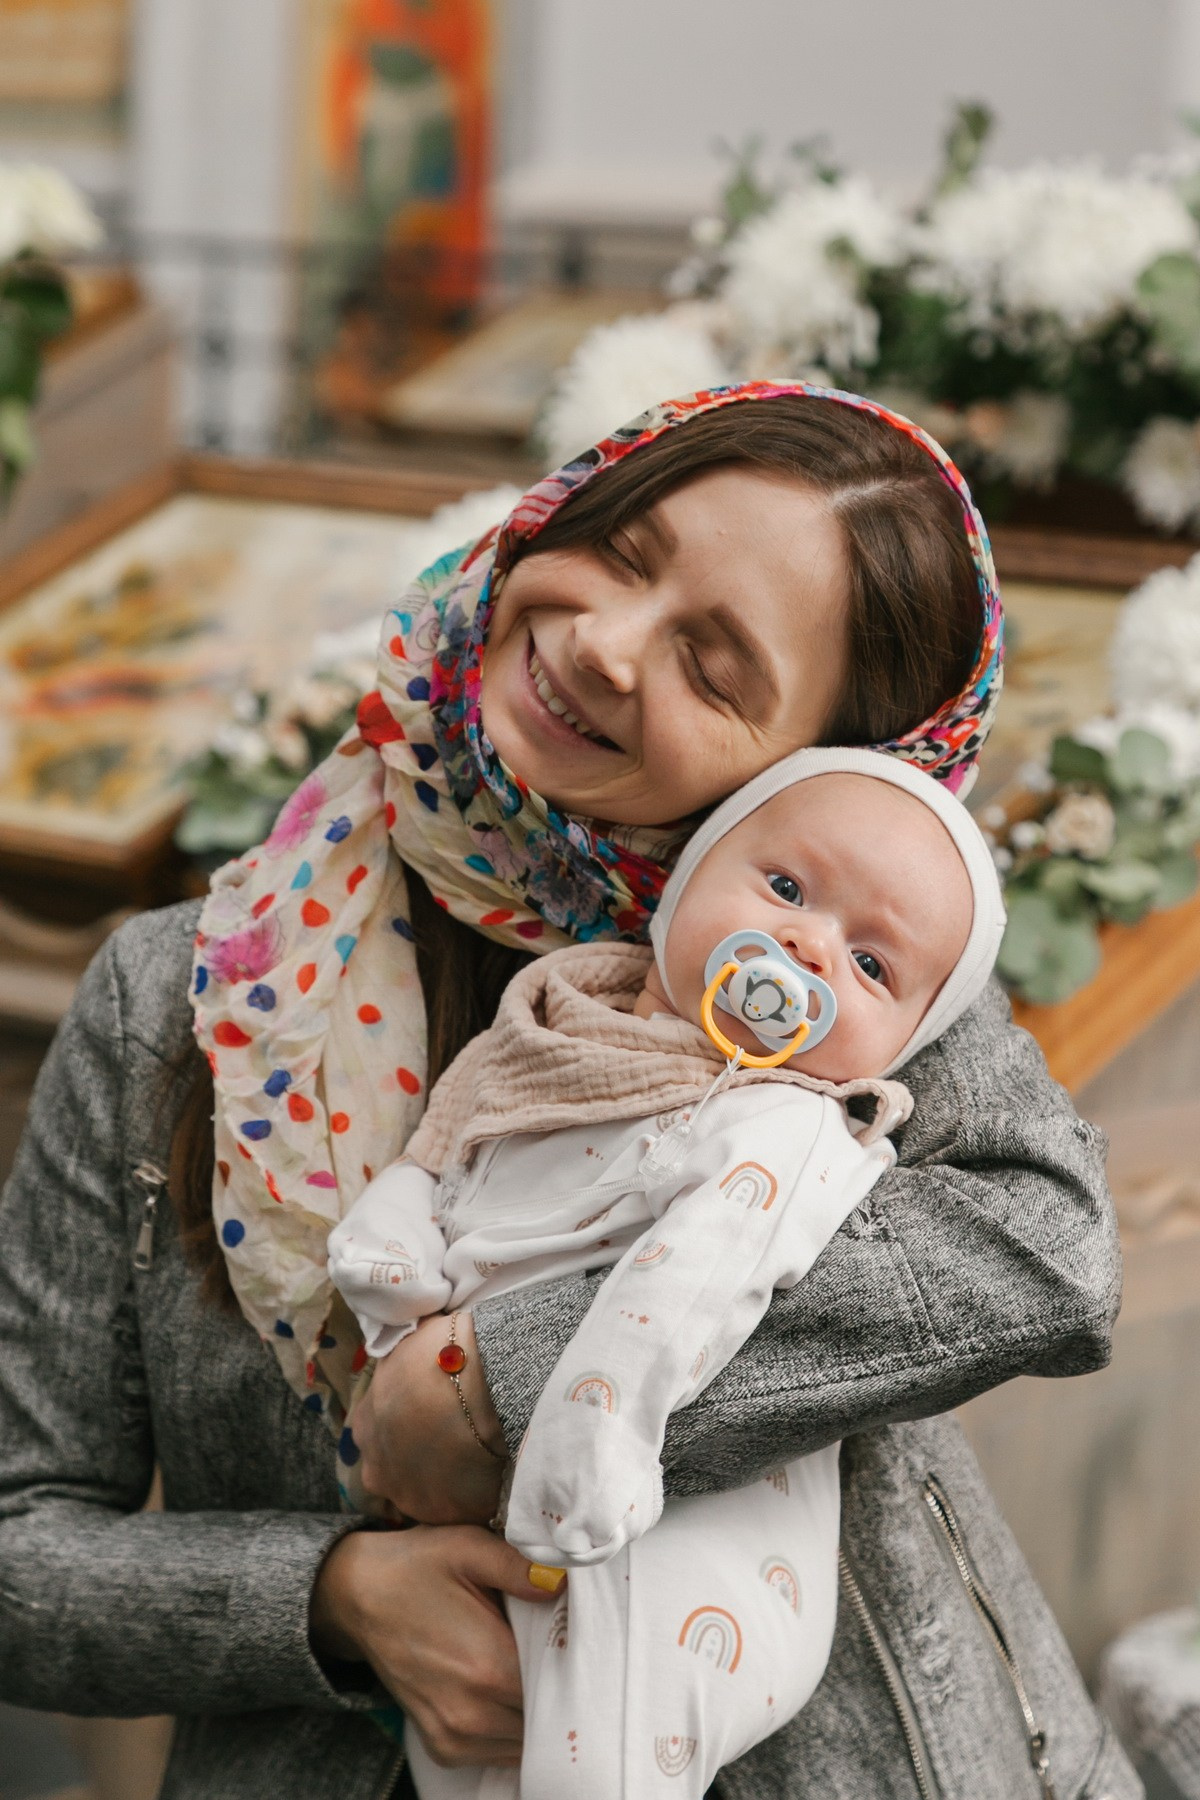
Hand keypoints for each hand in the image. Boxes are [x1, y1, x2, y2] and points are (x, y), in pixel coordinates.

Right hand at [310, 1524, 563, 1766]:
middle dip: (560, 1687)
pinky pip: (499, 1752)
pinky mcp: (443, 1746)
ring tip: (533, 1667)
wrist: (355, 1596)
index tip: (582, 1638)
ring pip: (526, 1741)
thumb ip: (521, 1566)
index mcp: (488, 1666)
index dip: (578, 1662)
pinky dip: (513, 1728)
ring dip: (537, 1711)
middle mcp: (473, 1713)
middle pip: (547, 1717)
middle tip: (562, 1650)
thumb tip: (565, 1582)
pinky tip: (509, 1690)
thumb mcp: (468, 1546)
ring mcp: (455, 1736)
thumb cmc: (415, 1565)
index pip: (562, 1686)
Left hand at [353, 1313, 506, 1523]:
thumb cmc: (441, 1354)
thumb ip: (406, 1361)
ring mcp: (412, 1498)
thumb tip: (418, 1347)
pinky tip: (497, 1473)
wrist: (477, 1384)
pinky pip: (464, 1509)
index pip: (381, 1433)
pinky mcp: (450, 1517)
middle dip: (424, 1459)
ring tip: (483, 1457)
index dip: (409, 1425)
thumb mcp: (411, 1343)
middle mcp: (378, 1469)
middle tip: (459, 1437)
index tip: (434, 1415)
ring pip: (431, 1494)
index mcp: (365, 1425)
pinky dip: (478, 1496)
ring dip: (451, 1481)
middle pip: (400, 1470)